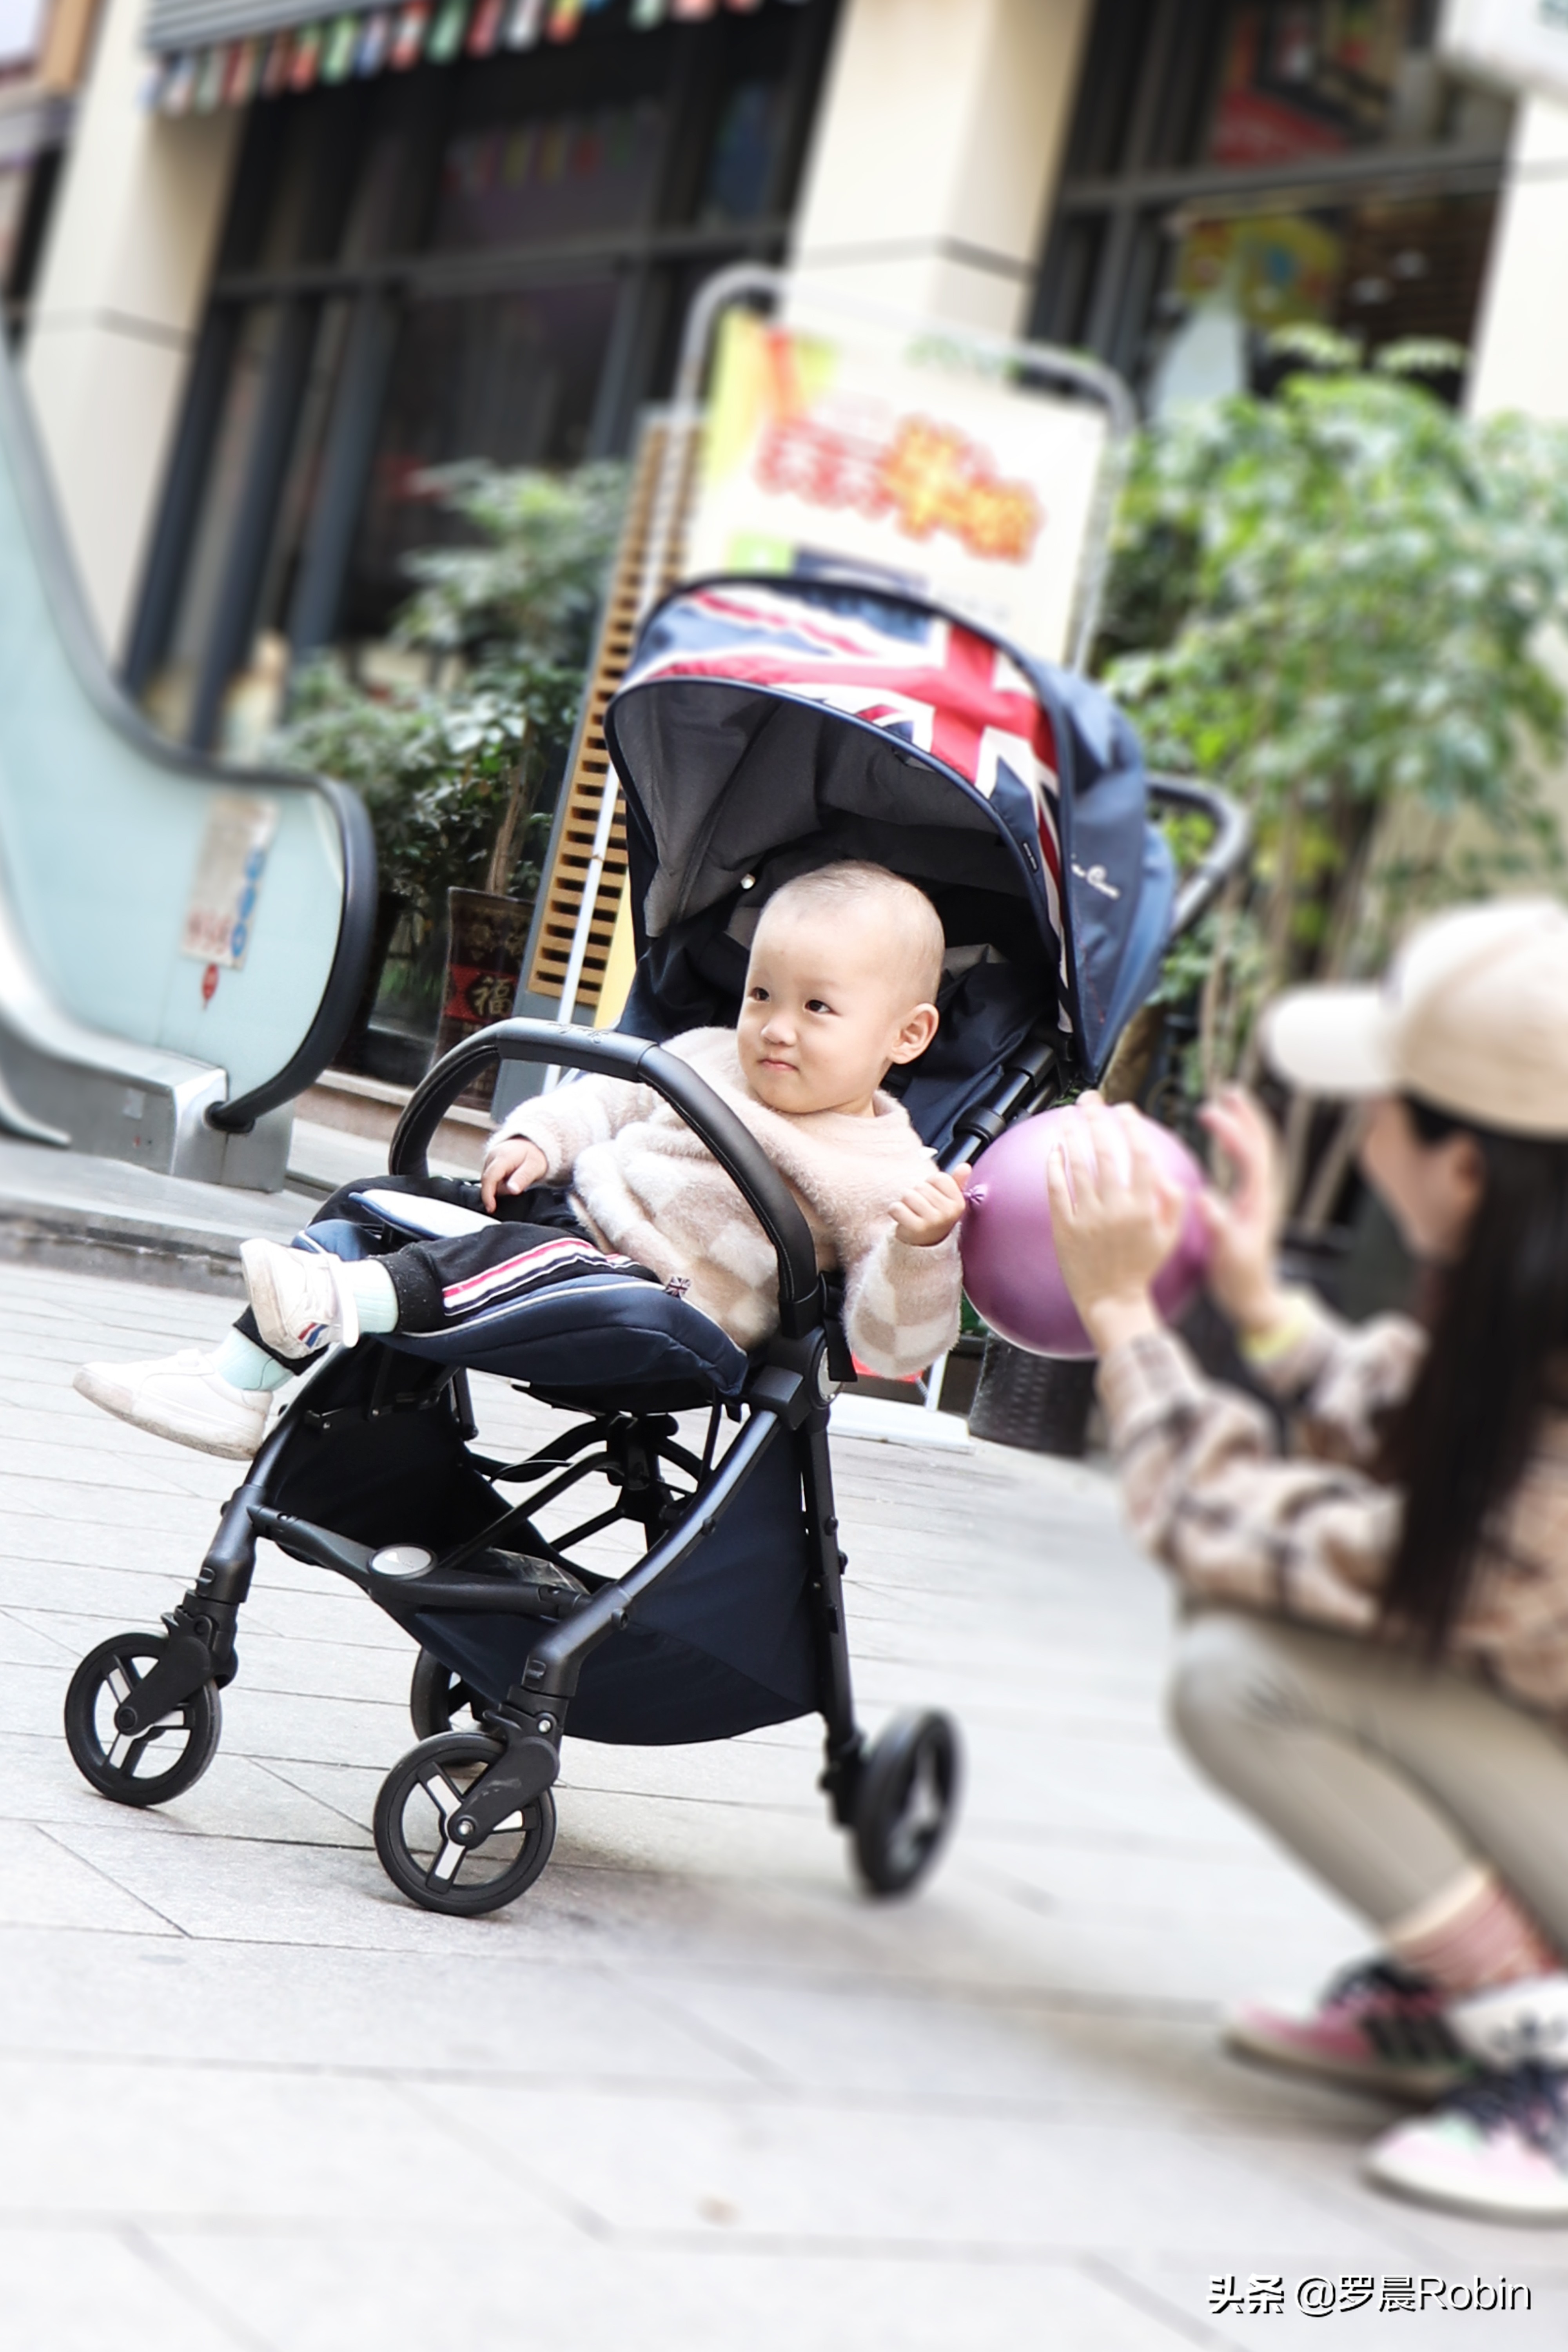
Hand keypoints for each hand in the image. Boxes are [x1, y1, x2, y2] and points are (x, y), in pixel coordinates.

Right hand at [480, 1136, 546, 1213]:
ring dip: (501, 1187)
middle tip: (518, 1186)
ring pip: (489, 1183)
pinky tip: (510, 1179)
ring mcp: (488, 1161)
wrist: (530, 1145)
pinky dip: (499, 1184)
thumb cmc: (533, 1155)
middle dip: (500, 1191)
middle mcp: (492, 1157)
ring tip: (515, 1179)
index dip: (488, 1195)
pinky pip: (491, 1180)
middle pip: (488, 1183)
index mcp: (502, 1156)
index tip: (491, 1208)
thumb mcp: (535, 1167)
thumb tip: (512, 1190)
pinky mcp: (488, 1166)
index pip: (489, 1178)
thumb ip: (523, 1178)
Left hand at [889, 1164, 970, 1247]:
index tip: (932, 1198)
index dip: (931, 1185)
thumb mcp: (948, 1200)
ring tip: (912, 1213)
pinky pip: (897, 1208)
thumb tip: (965, 1166)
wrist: (924, 1243)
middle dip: (916, 1194)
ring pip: (908, 1195)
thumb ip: (957, 1182)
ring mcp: (933, 1221)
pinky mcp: (916, 1229)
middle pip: (921, 1186)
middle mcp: (948, 1212)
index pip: (938, 1178)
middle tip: (921, 1209)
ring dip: (904, 1202)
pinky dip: (895, 1211)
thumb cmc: (935, 1216)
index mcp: (958, 1203)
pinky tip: (902, 1218)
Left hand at [1046, 1099, 1185, 1354]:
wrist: (1112, 1300)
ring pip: (1078, 1166)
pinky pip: (1057, 1190)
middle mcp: (1116, 1209)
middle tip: (1092, 1100)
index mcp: (1144, 1208)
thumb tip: (1162, 1171)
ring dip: (1072, 1135)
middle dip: (1098, 1119)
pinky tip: (1054, 1149)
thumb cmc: (1141, 1267)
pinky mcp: (1064, 1228)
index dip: (1131, 1127)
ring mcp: (1088, 1218)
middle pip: (1105, 1153)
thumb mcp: (1170, 1236)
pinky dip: (1055, 1167)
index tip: (1126, 1110)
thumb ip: (1173, 1202)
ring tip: (1068, 1116)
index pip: (1139, 1156)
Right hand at [1195, 1086, 1291, 1337]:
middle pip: (1261, 1144)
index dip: (1231, 1131)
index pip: (1249, 1155)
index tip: (1209, 1112)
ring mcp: (1260, 1197)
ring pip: (1258, 1151)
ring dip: (1247, 1125)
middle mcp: (1264, 1193)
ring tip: (1229, 1104)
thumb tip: (1204, 1198)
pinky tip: (1226, 1139)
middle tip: (1229, 1091)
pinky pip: (1249, 1164)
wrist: (1254, 1297)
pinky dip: (1241, 1144)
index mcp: (1259, 1201)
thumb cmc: (1240, 1279)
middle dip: (1247, 1116)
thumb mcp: (1227, 1255)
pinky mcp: (1252, 1203)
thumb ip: (1219, 1226)